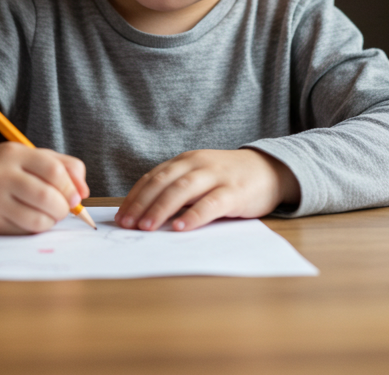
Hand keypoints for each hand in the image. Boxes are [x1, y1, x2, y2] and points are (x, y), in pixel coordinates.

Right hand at [0, 143, 88, 234]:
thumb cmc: (7, 169)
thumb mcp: (31, 157)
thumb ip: (64, 167)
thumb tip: (83, 192)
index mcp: (14, 154)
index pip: (53, 171)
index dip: (71, 188)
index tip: (76, 197)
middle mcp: (0, 175)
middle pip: (47, 198)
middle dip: (63, 208)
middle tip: (63, 209)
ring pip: (37, 220)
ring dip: (51, 221)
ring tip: (47, 214)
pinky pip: (23, 232)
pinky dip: (35, 229)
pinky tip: (30, 219)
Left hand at [115, 148, 299, 231]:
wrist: (268, 169)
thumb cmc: (227, 178)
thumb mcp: (199, 177)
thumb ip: (178, 189)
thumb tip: (147, 213)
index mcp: (184, 160)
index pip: (153, 177)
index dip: (135, 196)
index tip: (120, 216)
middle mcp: (196, 164)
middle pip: (163, 182)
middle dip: (142, 203)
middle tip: (127, 224)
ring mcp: (215, 176)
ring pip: (182, 190)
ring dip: (161, 208)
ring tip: (147, 227)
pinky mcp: (234, 192)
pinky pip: (211, 203)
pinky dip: (194, 215)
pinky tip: (180, 227)